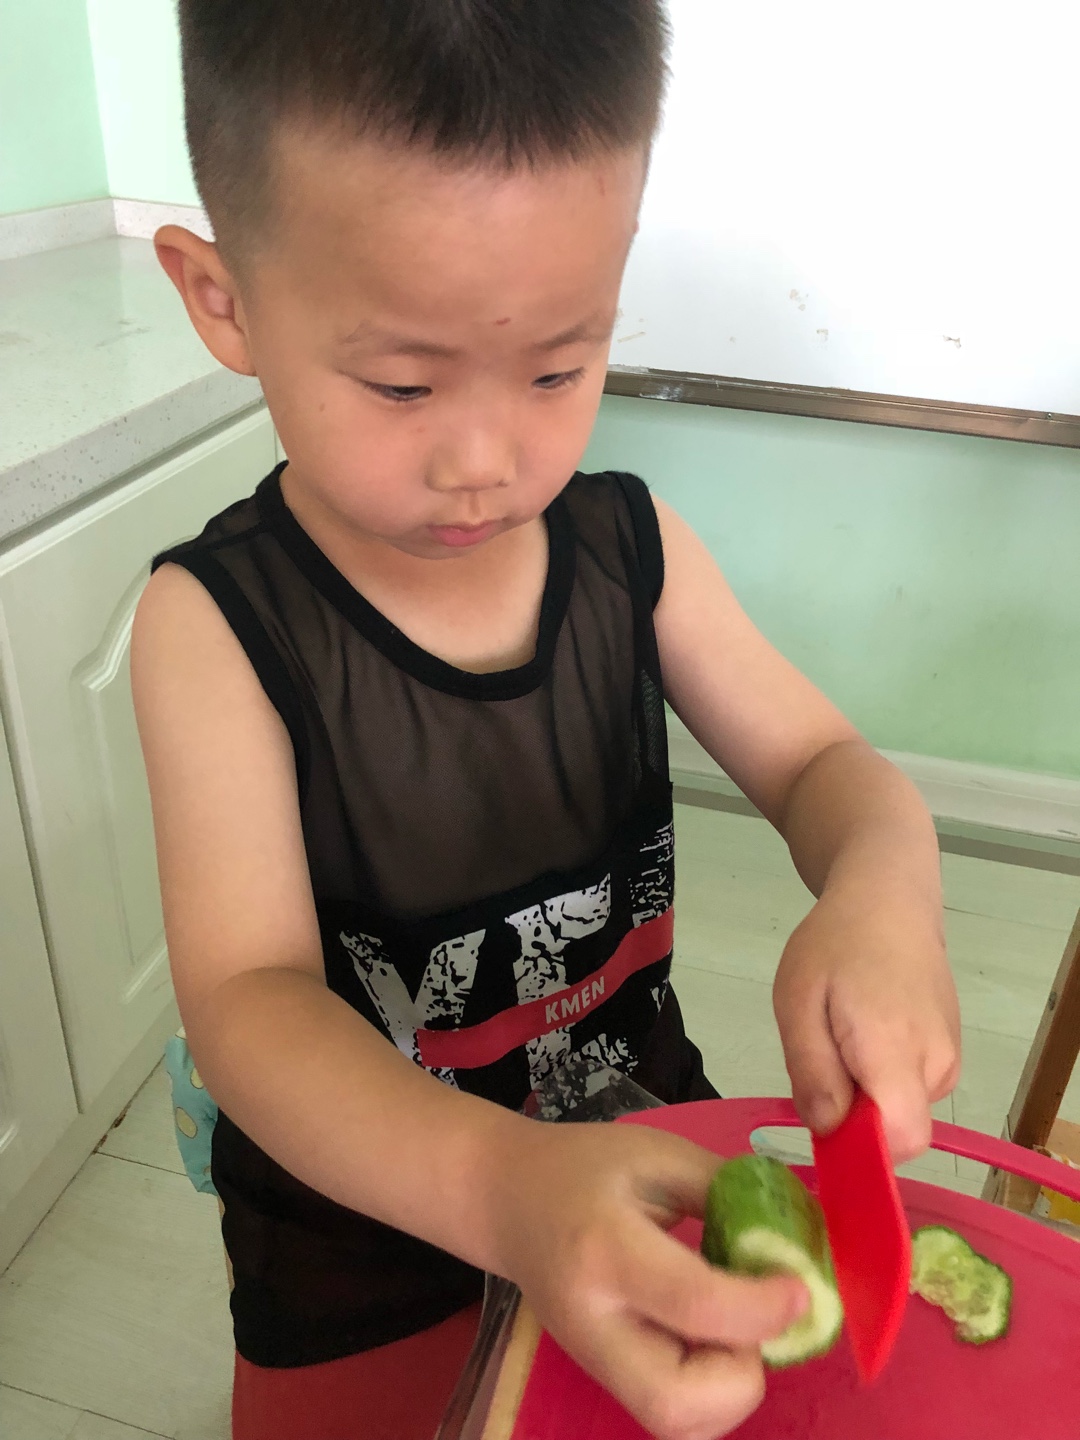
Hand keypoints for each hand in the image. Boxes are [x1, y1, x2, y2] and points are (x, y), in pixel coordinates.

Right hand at [488, 1120, 807, 1439]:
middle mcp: (594, 1323)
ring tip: (729, 1324)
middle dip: (743, 1373)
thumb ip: (725, 1192)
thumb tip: (793, 1238)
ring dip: (729, 1388)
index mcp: (605, 1249)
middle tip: (752, 1316)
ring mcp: (593, 1361)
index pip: (694, 1304)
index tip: (801, 1285)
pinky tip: (706, 1338)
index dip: (763, 1306)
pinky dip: (709, 1394)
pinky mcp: (603, 1378)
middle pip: (676, 1404)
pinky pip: (671, 1416)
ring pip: (677, 1423)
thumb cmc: (580, 1166)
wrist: (504, 1198)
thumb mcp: (656, 1155)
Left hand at [773, 879, 959, 1161]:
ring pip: (902, 1108)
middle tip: (822, 1053)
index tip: (826, 1123)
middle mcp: (936, 1063)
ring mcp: (949, 1057)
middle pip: (897, 1129)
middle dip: (853, 1114)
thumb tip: (828, 1132)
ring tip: (841, 1031)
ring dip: (865, 1090)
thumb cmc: (834, 944)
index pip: (903, 1140)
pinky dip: (883, 1074)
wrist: (888, 900)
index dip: (863, 1151)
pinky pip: (911, 1087)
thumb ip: (813, 1072)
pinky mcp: (950, 1050)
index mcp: (896, 1050)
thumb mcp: (798, 1002)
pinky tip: (865, 1029)